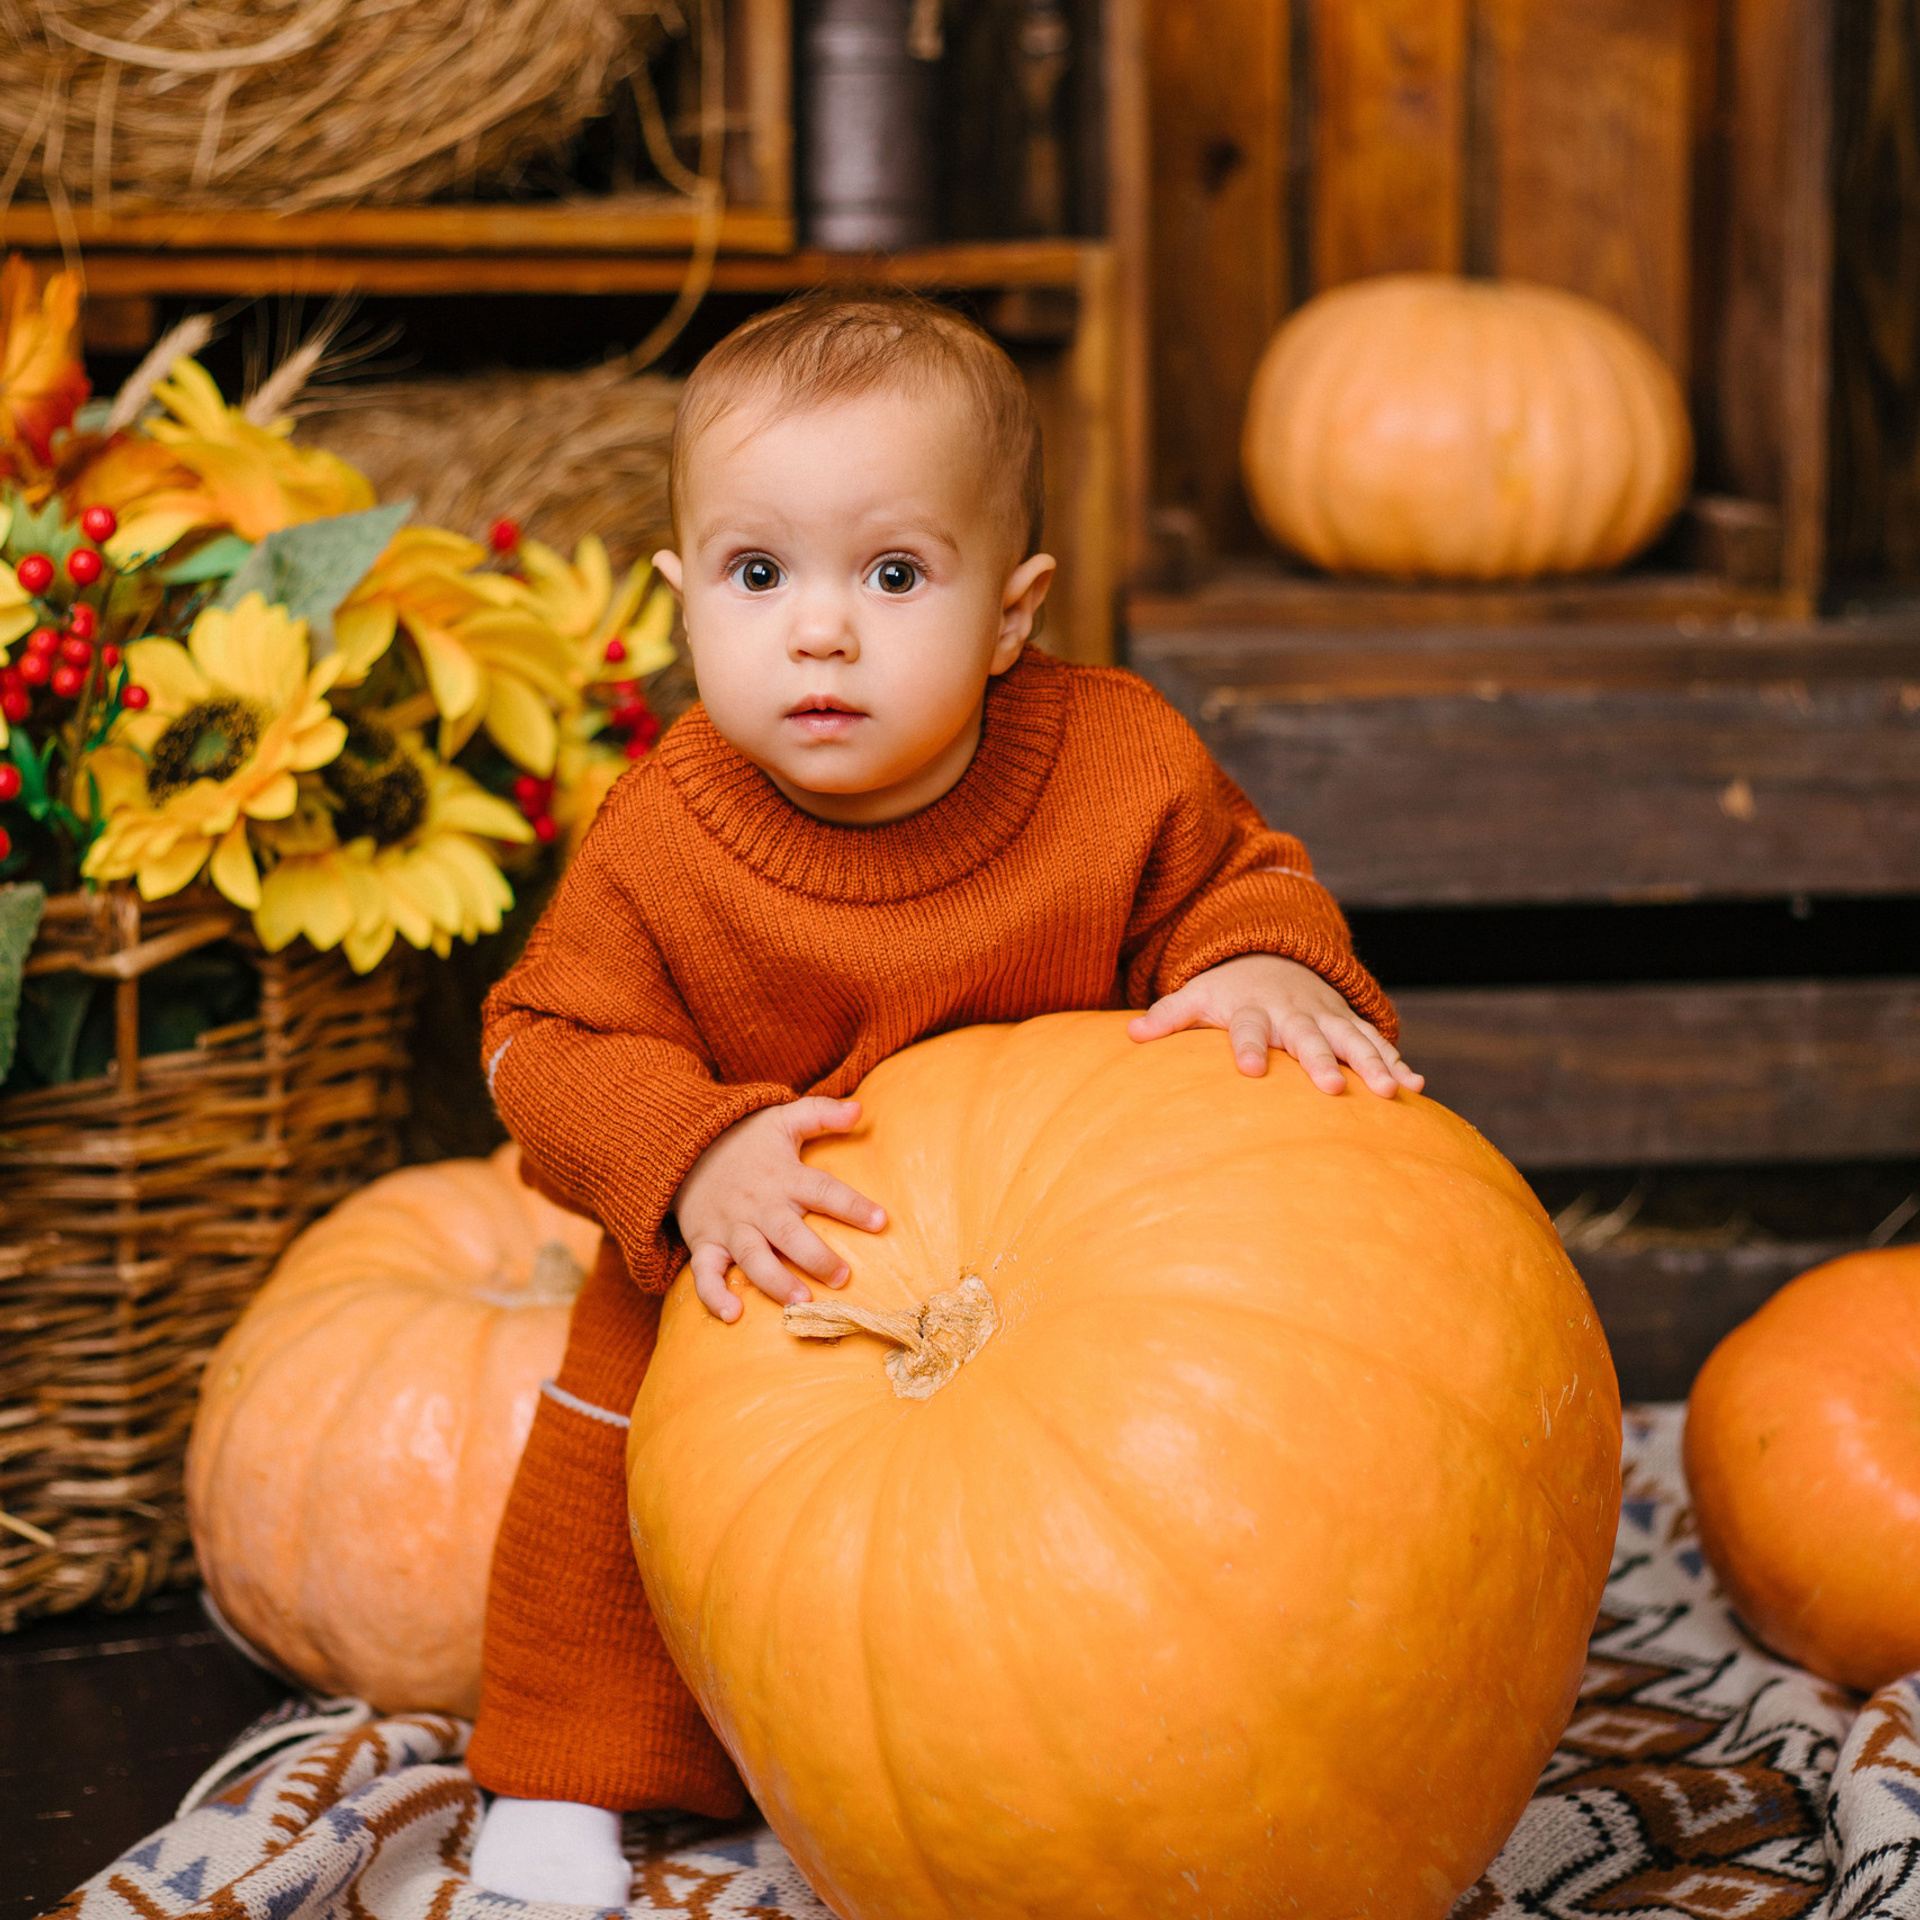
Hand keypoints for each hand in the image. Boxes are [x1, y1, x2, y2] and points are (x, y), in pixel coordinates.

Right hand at [674, 1098, 886, 1321]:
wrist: (684, 1148)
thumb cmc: (743, 1139)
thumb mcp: (782, 1118)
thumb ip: (820, 1113)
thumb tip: (860, 1109)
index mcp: (784, 1176)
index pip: (823, 1190)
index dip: (852, 1205)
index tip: (881, 1221)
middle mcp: (759, 1205)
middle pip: (789, 1233)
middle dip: (816, 1257)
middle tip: (842, 1277)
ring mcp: (731, 1227)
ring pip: (753, 1258)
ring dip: (776, 1282)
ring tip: (801, 1302)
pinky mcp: (706, 1243)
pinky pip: (705, 1273)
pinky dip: (714, 1295)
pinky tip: (732, 1315)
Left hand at [1127, 954, 1423, 1097]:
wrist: (1272, 957)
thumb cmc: (1227, 991)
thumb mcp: (1195, 996)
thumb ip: (1167, 1016)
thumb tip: (1129, 1035)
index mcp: (1253, 1010)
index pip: (1247, 1029)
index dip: (1248, 1048)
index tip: (1249, 1071)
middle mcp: (1293, 1013)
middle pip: (1308, 1038)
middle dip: (1322, 1062)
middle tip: (1333, 1091)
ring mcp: (1326, 1017)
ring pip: (1353, 1040)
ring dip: (1373, 1065)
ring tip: (1393, 1093)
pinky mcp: (1349, 1023)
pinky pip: (1377, 1041)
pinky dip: (1397, 1060)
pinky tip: (1417, 1086)